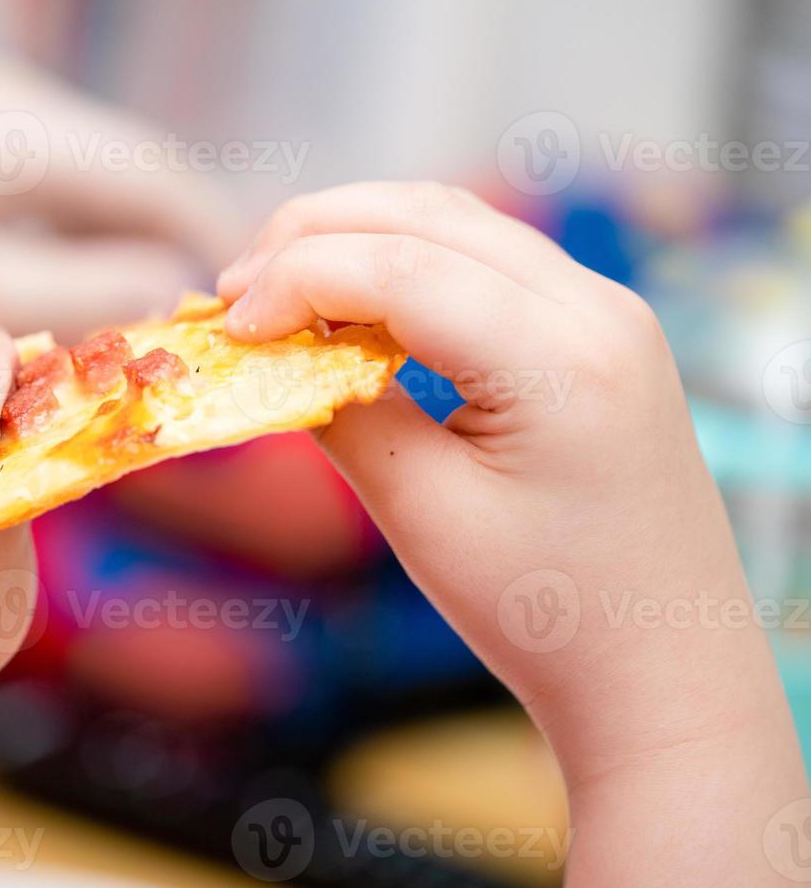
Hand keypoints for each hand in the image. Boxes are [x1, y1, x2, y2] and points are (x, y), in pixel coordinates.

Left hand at [0, 55, 245, 340]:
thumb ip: (81, 291)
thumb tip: (166, 295)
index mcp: (25, 130)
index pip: (158, 179)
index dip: (209, 239)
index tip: (244, 296)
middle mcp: (5, 111)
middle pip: (120, 183)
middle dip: (159, 253)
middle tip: (187, 329)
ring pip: (71, 197)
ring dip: (103, 258)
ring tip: (121, 333)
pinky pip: (26, 206)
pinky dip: (52, 254)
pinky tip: (36, 313)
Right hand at [218, 181, 808, 887]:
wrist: (660, 669)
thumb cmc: (545, 613)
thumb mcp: (423, 513)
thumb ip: (344, 414)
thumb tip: (275, 351)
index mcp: (562, 361)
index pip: (401, 267)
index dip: (296, 281)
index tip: (228, 327)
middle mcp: (598, 309)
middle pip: (428, 218)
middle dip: (313, 237)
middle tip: (233, 293)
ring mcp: (606, 311)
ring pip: (456, 222)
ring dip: (356, 237)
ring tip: (277, 289)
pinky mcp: (596, 329)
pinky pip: (486, 259)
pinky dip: (404, 261)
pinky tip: (352, 306)